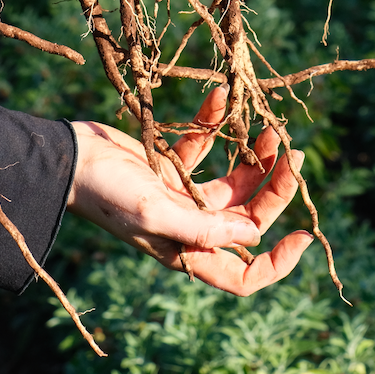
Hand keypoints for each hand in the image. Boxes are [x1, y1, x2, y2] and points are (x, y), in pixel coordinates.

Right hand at [67, 87, 312, 295]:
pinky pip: (204, 147)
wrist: (68, 159)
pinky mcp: (168, 166)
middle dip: (274, 189)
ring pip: (233, 182)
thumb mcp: (155, 213)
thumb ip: (204, 225)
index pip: (244, 273)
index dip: (277, 262)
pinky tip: (220, 99)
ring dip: (255, 158)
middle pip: (247, 216)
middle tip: (293, 152)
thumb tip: (254, 233)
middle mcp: (190, 227)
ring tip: (271, 128)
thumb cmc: (107, 192)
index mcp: (188, 251)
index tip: (306, 233)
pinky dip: (215, 125)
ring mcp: (180, 196)